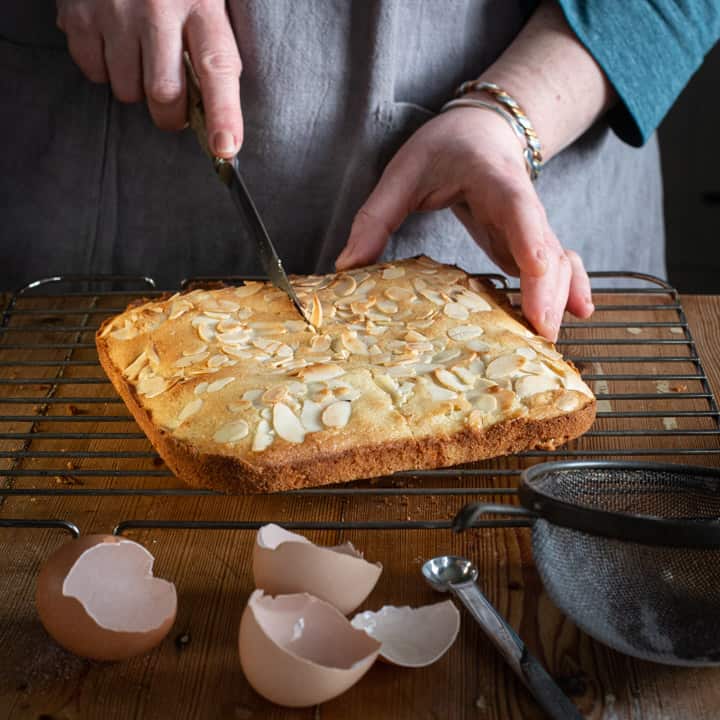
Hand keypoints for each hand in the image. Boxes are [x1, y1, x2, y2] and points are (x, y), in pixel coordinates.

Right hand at [56, 0, 242, 156]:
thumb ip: (215, 42)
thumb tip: (219, 109)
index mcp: (202, 2)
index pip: (217, 68)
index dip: (223, 114)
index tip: (225, 148)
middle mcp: (157, 7)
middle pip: (165, 95)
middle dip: (172, 116)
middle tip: (175, 108)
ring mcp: (113, 11)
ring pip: (128, 91)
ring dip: (137, 89)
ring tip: (141, 57)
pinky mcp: (78, 13)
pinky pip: (93, 72)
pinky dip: (105, 70)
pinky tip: (114, 43)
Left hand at [335, 106, 593, 340]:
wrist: (483, 131)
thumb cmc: (445, 147)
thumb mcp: (404, 171)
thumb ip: (376, 217)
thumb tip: (347, 268)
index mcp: (495, 181)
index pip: (521, 213)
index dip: (532, 247)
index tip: (535, 285)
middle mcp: (524, 207)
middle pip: (546, 251)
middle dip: (546, 295)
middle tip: (537, 341)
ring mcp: (531, 229)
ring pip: (558, 263)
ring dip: (558, 300)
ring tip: (548, 344)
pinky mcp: (528, 245)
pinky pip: (556, 267)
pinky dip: (568, 290)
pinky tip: (579, 314)